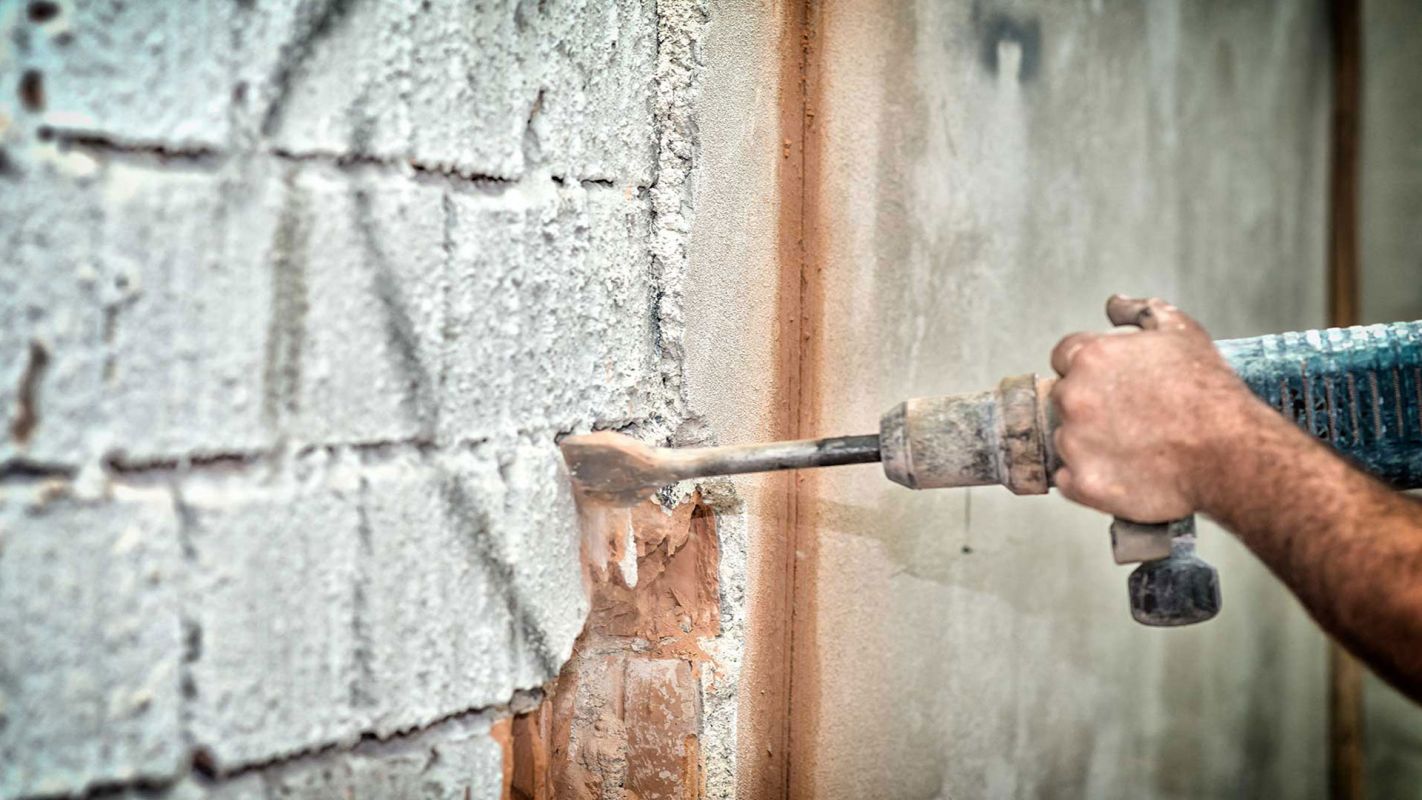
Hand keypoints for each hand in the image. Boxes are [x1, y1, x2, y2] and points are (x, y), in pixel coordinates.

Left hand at [1049, 296, 1266, 521]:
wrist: (1231, 453)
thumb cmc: (1210, 392)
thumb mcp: (1181, 332)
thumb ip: (1140, 311)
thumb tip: (1114, 304)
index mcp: (1090, 357)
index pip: (1064, 356)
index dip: (1091, 370)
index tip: (1116, 385)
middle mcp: (1073, 397)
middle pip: (1065, 398)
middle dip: (1091, 405)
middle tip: (1135, 418)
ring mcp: (1074, 443)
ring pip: (1066, 440)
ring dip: (1090, 443)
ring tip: (1138, 447)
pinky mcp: (1082, 483)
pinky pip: (1069, 480)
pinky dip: (1089, 478)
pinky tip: (1124, 473)